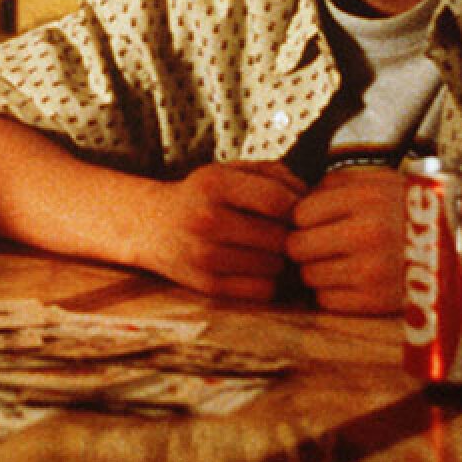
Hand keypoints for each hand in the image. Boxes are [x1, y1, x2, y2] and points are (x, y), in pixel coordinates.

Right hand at [138, 161, 304, 300]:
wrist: (150, 225)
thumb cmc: (200, 196)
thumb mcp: (228, 171)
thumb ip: (273, 174)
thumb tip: (312, 195)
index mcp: (214, 184)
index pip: (279, 201)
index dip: (297, 208)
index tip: (292, 210)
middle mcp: (206, 219)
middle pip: (280, 237)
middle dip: (286, 235)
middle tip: (278, 231)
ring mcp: (204, 255)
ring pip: (274, 266)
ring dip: (276, 259)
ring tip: (262, 248)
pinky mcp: (207, 285)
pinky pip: (262, 289)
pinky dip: (265, 281)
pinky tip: (252, 267)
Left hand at [286, 166, 404, 314]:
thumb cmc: (411, 211)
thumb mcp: (379, 181)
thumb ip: (333, 185)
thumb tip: (290, 203)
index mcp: (367, 198)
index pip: (300, 213)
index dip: (304, 219)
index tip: (318, 221)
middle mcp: (367, 233)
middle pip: (297, 247)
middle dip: (305, 246)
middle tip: (322, 245)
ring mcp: (372, 270)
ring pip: (309, 276)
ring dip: (319, 270)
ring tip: (344, 261)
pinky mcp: (377, 302)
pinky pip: (327, 301)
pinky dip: (334, 293)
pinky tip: (354, 281)